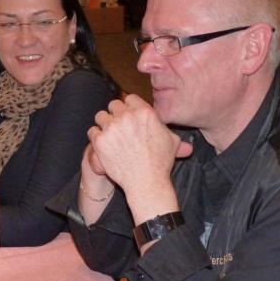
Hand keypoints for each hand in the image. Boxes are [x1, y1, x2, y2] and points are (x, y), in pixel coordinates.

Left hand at [87, 95, 192, 221]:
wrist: (146, 182)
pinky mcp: (100, 140)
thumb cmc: (160, 163)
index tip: (128, 116)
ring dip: (104, 124)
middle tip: (119, 128)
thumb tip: (187, 145)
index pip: (129, 98)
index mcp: (144, 111)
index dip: (128, 108)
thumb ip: (172, 135)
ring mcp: (112, 127)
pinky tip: (104, 145)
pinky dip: (96, 138)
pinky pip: (92, 131)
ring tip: (110, 136)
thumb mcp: (171, 143)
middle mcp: (127, 116)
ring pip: (100, 116)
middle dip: (115, 115)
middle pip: (113, 105)